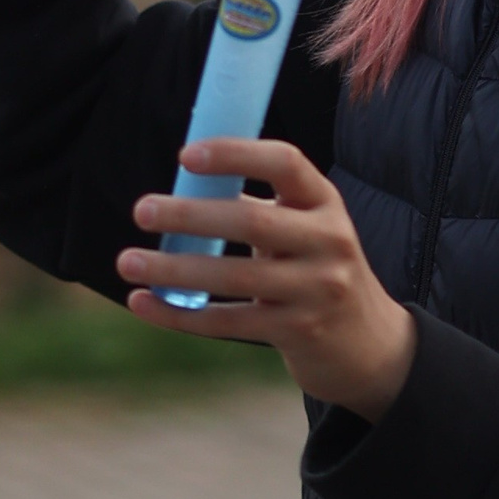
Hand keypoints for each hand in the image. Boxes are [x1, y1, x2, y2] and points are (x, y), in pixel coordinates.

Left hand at [119, 138, 417, 421]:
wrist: (371, 345)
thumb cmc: (316, 268)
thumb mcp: (305, 228)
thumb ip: (259, 207)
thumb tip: (183, 186)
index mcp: (325, 202)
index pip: (285, 163)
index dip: (235, 154)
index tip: (185, 156)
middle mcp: (328, 241)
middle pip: (252, 222)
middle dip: (191, 215)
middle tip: (142, 210)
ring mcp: (317, 290)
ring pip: (234, 277)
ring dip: (173, 269)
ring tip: (128, 261)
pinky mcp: (298, 332)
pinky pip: (228, 322)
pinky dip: (180, 314)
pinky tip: (143, 303)